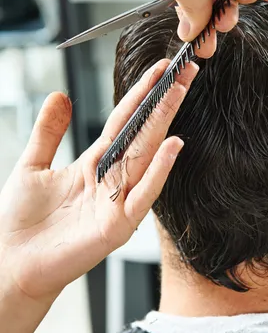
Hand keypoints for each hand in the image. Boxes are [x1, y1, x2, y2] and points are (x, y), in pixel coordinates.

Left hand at [0, 60, 197, 301]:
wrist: (9, 263)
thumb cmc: (19, 221)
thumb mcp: (32, 164)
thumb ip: (49, 131)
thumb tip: (60, 95)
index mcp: (94, 163)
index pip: (124, 121)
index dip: (141, 94)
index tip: (160, 69)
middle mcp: (111, 179)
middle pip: (142, 132)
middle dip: (163, 99)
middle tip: (184, 69)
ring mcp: (117, 201)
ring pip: (146, 155)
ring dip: (165, 122)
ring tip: (180, 91)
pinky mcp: (117, 226)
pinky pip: (143, 195)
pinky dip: (160, 170)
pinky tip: (174, 145)